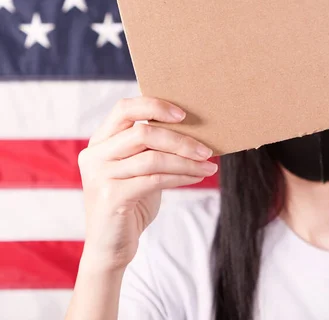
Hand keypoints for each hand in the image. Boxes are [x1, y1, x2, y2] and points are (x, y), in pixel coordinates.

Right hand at [78, 96, 216, 270]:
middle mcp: (95, 154)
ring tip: (208, 166)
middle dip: (179, 139)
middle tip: (206, 149)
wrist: (110, 248)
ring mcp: (100, 175)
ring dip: (186, 161)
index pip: (124, 108)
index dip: (154, 106)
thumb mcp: (136, 168)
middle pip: (142, 132)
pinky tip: (196, 177)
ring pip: (153, 158)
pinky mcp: (111, 197)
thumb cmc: (129, 202)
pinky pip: (155, 179)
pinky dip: (181, 177)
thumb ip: (149, 146)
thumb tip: (190, 127)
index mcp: (99, 140)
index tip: (183, 115)